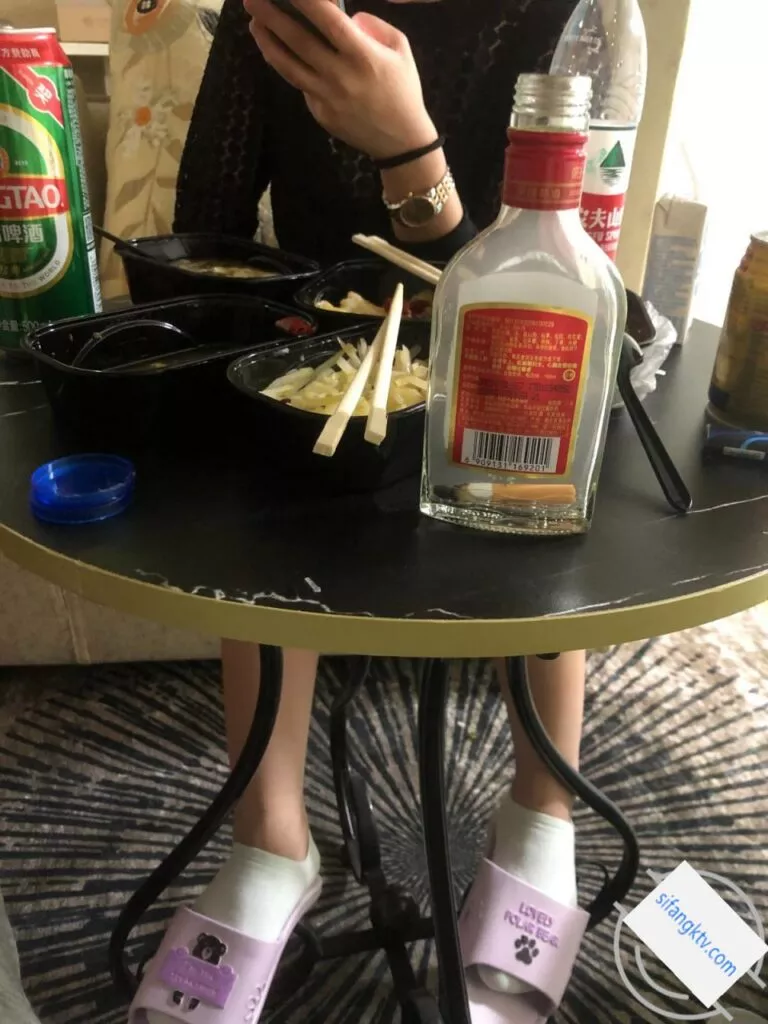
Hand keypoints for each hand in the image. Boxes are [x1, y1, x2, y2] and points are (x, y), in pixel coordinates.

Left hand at [243, 0, 437, 159]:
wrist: (400, 140)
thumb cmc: (403, 90)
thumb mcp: (401, 49)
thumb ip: (374, 26)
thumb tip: (347, 17)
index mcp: (363, 56)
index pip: (328, 20)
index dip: (305, 1)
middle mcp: (340, 76)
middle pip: (299, 41)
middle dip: (272, 17)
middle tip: (252, 0)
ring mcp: (327, 97)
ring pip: (289, 67)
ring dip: (268, 43)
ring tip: (255, 24)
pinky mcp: (320, 113)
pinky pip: (300, 85)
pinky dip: (286, 67)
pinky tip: (277, 51)